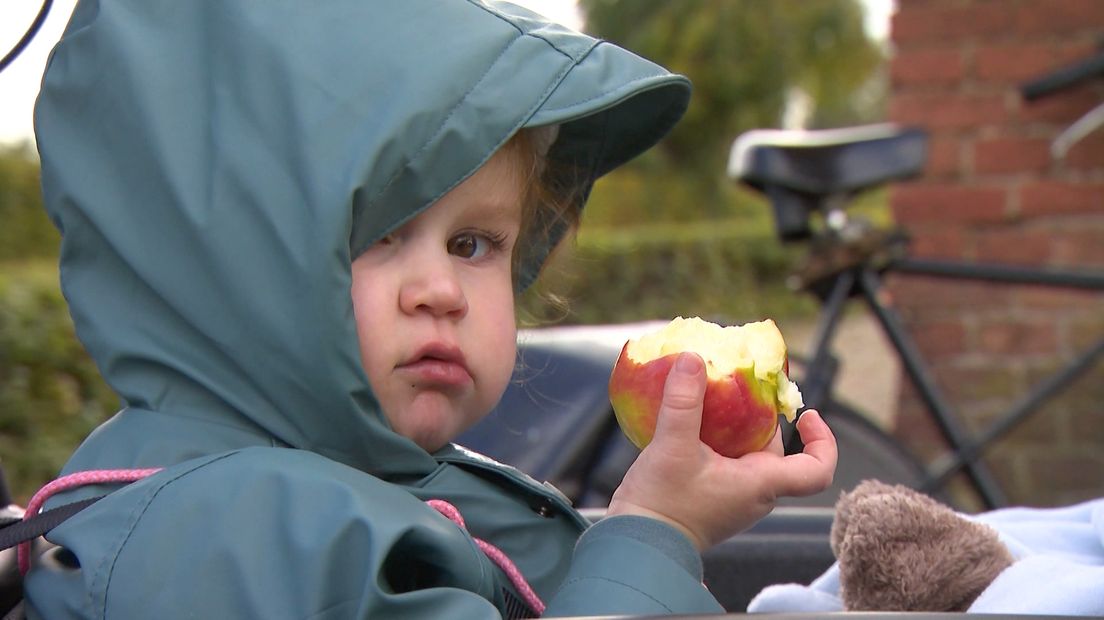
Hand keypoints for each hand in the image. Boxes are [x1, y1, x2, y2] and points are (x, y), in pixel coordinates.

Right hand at [606, 352, 836, 551]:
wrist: (637, 543)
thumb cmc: (663, 506)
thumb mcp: (672, 446)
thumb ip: (683, 401)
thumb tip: (693, 359)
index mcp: (760, 484)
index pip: (817, 470)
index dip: (823, 441)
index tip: (807, 415)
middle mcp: (753, 494)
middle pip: (773, 449)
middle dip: (759, 417)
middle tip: (738, 388)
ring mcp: (732, 498)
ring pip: (745, 454)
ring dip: (733, 426)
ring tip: (709, 399)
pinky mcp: (710, 498)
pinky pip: (724, 462)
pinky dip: (715, 438)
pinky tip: (689, 421)